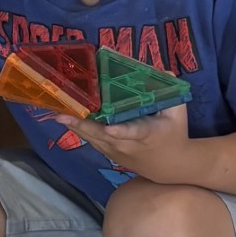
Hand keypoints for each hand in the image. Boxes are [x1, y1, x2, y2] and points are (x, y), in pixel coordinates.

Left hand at [55, 102, 192, 181]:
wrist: (170, 166)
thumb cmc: (174, 133)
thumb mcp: (178, 113)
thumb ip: (170, 92)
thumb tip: (163, 71)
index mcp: (147, 133)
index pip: (134, 132)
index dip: (122, 131)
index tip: (110, 129)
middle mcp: (128, 144)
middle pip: (103, 135)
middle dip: (82, 125)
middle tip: (62, 115)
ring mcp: (116, 151)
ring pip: (93, 138)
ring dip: (75, 126)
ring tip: (58, 113)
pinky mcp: (109, 153)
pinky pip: (91, 140)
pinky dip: (78, 129)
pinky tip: (65, 119)